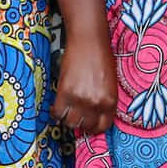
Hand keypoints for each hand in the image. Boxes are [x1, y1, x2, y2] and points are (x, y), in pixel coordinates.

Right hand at [53, 0, 116, 134]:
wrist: (89, 40)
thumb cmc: (101, 57)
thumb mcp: (110, 82)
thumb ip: (103, 100)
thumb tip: (93, 114)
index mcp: (111, 101)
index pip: (103, 126)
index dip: (94, 127)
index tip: (88, 123)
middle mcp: (97, 103)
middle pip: (85, 126)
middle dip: (79, 123)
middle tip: (75, 115)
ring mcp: (81, 99)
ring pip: (70, 122)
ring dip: (67, 118)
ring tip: (66, 110)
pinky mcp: (65, 92)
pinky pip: (57, 112)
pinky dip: (55, 112)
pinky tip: (56, 106)